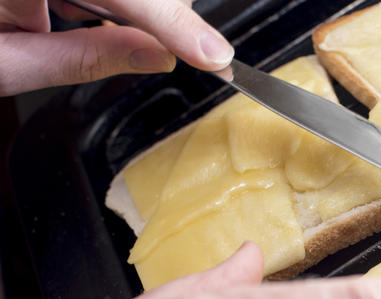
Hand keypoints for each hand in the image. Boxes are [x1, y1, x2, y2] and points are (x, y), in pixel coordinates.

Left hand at [0, 0, 233, 95]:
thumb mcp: (2, 64)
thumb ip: (85, 57)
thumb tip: (155, 57)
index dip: (173, 21)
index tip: (213, 54)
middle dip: (162, 8)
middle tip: (186, 48)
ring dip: (135, 5)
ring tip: (102, 25)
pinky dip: (107, 4)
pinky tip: (80, 12)